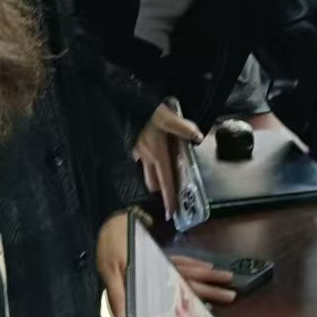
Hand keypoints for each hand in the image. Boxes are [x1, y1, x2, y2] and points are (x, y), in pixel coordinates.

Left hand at [96, 212, 236, 316]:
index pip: (180, 282)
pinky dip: (195, 264)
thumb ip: (117, 292)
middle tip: (233, 293)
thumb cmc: (110, 244)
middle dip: (212, 285)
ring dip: (209, 275)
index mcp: (154, 268)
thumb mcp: (109, 268)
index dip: (198, 290)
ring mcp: (164, 258)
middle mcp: (164, 263)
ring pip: (191, 268)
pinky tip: (206, 266)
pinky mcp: (160, 255)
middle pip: (192, 276)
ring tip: (228, 280)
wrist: (112, 221)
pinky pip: (183, 260)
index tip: (217, 297)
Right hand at [133, 102, 203, 218]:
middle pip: (153, 182)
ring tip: (163, 168)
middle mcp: (146, 157)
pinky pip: (140, 159)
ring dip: (154, 175)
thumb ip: (182, 128)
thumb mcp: (166, 116)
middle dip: (161, 189)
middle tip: (171, 188)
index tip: (172, 213)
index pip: (165, 182)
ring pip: (146, 172)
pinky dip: (148, 160)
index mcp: (157, 154)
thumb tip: (198, 136)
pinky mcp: (131, 146)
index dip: (169, 198)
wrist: (119, 104)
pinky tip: (153, 148)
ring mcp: (136, 153)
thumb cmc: (143, 111)